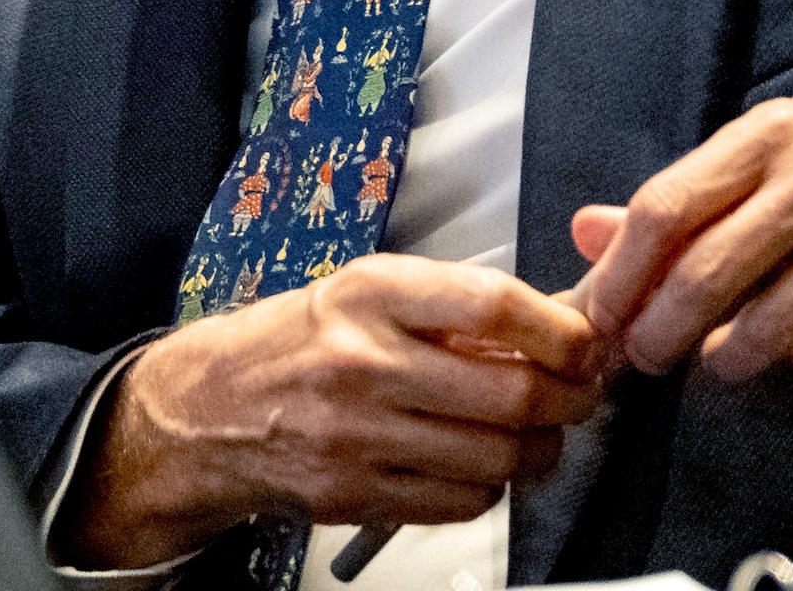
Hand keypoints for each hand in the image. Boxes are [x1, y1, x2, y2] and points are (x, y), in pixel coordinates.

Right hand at [63, 256, 610, 569]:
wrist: (209, 409)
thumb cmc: (296, 342)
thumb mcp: (364, 291)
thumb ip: (449, 304)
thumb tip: (550, 324)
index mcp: (371, 294)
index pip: (495, 304)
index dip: (560, 330)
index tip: (584, 343)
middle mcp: (364, 362)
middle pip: (511, 392)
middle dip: (570, 400)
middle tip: (581, 395)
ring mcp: (359, 435)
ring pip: (497, 456)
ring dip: (540, 451)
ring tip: (539, 435)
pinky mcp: (356, 494)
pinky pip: (461, 502)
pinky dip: (490, 488)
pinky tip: (481, 465)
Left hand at [568, 70, 792, 385]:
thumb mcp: (780, 141)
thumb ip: (689, 191)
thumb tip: (585, 230)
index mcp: (773, 131)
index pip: (668, 207)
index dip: (621, 275)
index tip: (598, 318)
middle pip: (709, 271)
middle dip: (660, 332)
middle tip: (643, 361)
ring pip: (778, 321)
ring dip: (733, 359)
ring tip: (719, 364)